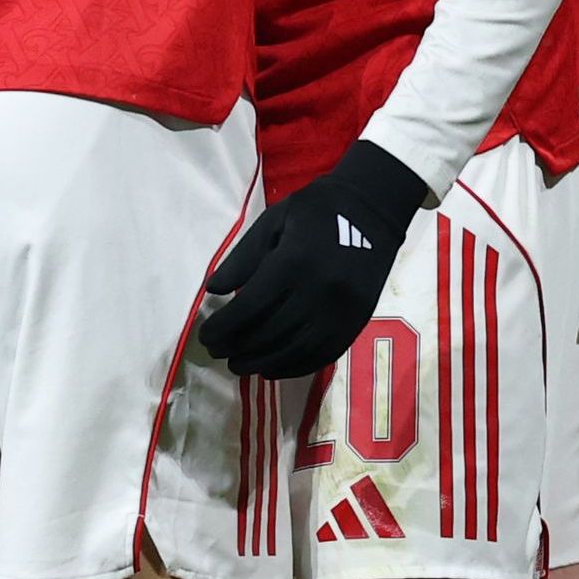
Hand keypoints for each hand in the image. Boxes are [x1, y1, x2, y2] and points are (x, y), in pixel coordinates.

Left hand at [199, 141, 431, 378]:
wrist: (374, 209)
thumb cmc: (316, 211)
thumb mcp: (273, 222)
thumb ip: (243, 259)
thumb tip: (213, 292)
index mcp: (294, 262)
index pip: (249, 307)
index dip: (223, 327)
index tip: (205, 336)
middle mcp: (319, 292)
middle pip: (269, 333)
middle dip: (237, 347)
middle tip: (217, 352)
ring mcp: (341, 312)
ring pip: (294, 351)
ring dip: (261, 362)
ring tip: (239, 365)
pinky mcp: (357, 322)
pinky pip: (321, 356)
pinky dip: (293, 367)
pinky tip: (272, 368)